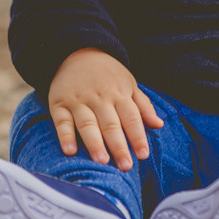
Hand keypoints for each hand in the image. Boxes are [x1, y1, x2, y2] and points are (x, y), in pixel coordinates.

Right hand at [47, 48, 163, 170]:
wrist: (77, 52)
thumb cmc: (108, 74)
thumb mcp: (129, 84)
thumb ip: (143, 106)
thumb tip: (159, 125)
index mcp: (120, 94)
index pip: (131, 117)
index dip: (138, 137)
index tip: (143, 155)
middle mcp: (100, 98)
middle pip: (111, 124)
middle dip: (118, 145)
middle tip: (125, 166)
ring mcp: (79, 101)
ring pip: (88, 124)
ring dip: (94, 143)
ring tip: (101, 161)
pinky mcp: (59, 103)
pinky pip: (62, 121)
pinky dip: (65, 136)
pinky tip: (70, 150)